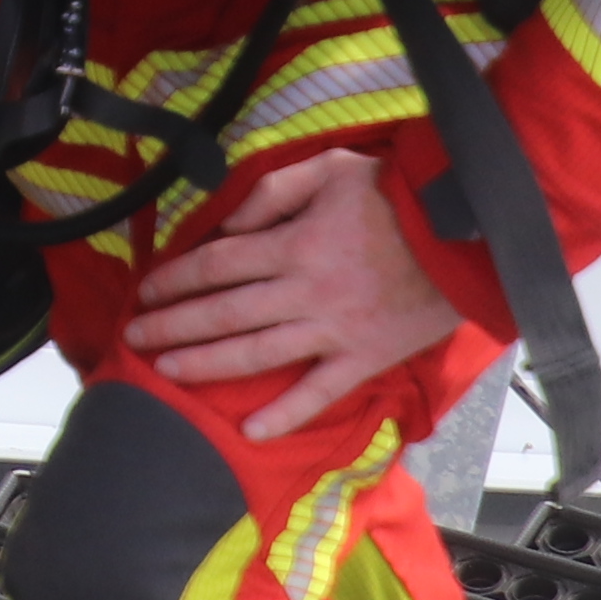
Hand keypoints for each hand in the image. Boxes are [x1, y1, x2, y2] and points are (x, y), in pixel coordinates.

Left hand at [123, 148, 464, 436]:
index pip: (216, 266)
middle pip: (223, 313)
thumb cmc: (396, 195)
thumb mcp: (328, 170)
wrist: (464, 234)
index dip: (175, 279)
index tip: (146, 291)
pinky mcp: (363, 358)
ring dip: (206, 364)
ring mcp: (333, 331)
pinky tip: (250, 429)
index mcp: (293, 245)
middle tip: (136, 338)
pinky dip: (284, 414)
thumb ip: (272, 193)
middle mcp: (303, 292)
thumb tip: (231, 226)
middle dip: (173, 325)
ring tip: (167, 370)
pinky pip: (318, 393)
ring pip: (256, 354)